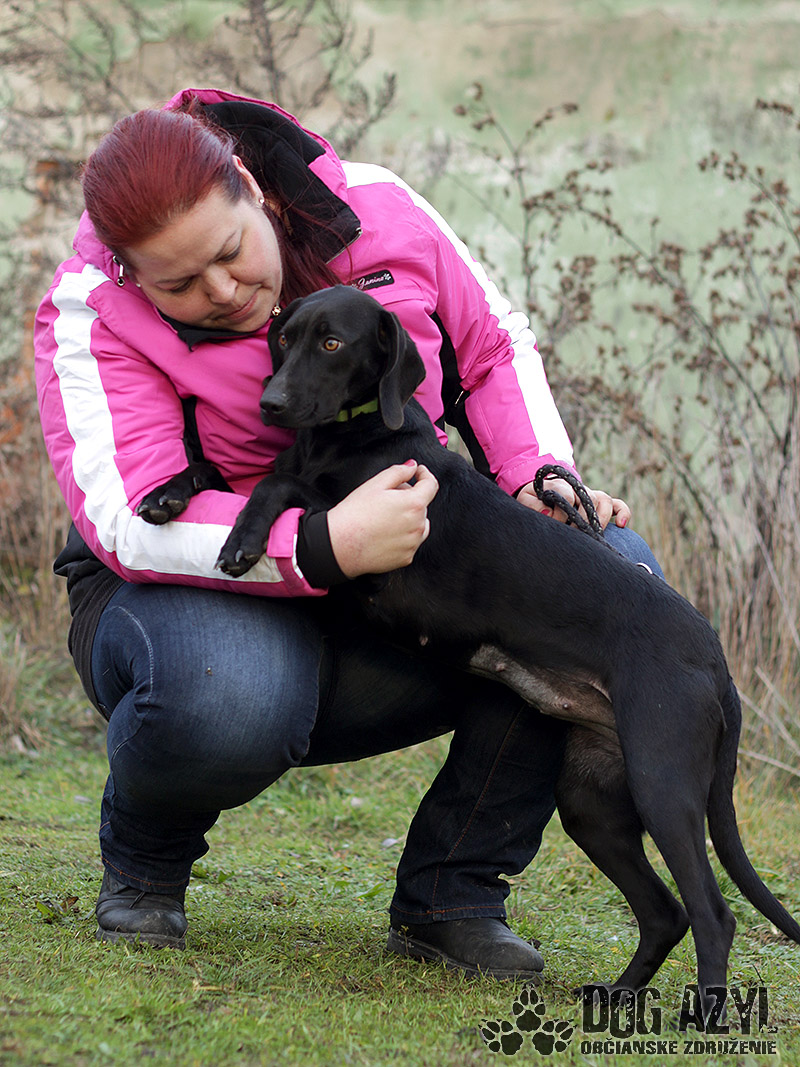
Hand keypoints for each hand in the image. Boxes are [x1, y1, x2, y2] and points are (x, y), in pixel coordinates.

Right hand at [327, 461, 438, 577]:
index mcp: (413, 504)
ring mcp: (413, 544)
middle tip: (387, 498)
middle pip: (422, 505)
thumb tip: (411, 467)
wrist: (340, 545)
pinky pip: (410, 542)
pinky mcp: (406, 558)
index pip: (431, 485)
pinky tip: (384, 533)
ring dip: (409, 518)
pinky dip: (402, 536)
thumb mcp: (375, 484)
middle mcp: (418, 525)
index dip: (424, 475)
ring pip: (419, 525)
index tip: (418, 472)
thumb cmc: (354, 515)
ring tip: (385, 518)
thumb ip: (398, 472)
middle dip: (409, 497)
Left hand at [517, 476, 630, 529]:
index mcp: (560, 486)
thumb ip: (533, 506)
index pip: (568, 496)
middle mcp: (578, 489)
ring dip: (600, 519)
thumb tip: (549, 514)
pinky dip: (623, 513)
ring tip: (592, 534)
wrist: (541, 494)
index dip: (561, 513)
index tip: (554, 524)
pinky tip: (621, 525)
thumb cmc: (534, 500)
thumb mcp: (525, 501)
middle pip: (589, 498)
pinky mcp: (600, 503)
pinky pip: (617, 504)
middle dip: (583, 519)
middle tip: (573, 534)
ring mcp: (591, 495)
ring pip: (605, 501)